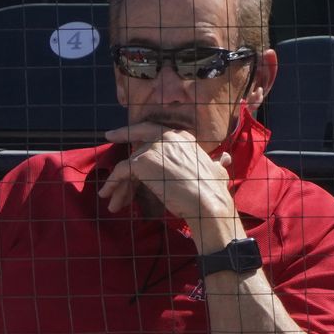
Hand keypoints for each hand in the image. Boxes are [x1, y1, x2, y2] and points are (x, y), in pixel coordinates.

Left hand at [98, 122, 234, 224]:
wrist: (207, 202)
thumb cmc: (214, 191)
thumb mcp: (217, 170)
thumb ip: (217, 162)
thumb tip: (225, 158)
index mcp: (183, 137)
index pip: (155, 130)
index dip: (141, 131)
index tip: (128, 131)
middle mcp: (167, 136)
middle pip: (139, 137)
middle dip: (122, 134)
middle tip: (108, 136)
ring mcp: (154, 147)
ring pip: (129, 162)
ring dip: (118, 183)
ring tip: (111, 199)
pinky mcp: (142, 161)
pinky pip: (121, 171)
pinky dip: (113, 184)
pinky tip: (108, 195)